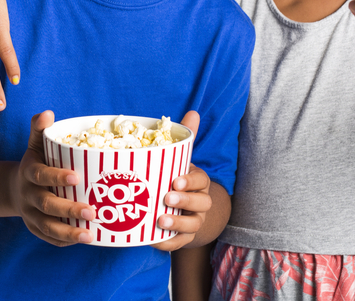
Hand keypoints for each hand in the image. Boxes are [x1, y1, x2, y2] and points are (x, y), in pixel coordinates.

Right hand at [10, 111, 93, 246]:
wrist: (15, 189)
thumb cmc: (35, 163)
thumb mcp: (34, 145)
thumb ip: (39, 129)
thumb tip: (48, 113)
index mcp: (29, 172)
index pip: (40, 175)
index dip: (56, 177)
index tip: (77, 178)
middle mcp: (28, 195)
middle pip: (46, 205)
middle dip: (68, 209)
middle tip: (92, 211)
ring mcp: (30, 214)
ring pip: (47, 227)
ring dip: (68, 232)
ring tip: (89, 235)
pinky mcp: (35, 228)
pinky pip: (49, 238)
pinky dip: (64, 240)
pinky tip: (83, 239)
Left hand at [152, 111, 211, 251]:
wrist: (185, 209)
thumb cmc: (177, 178)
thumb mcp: (181, 160)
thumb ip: (185, 139)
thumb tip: (193, 111)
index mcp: (198, 181)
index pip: (201, 180)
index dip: (190, 181)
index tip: (175, 180)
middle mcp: (200, 203)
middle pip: (200, 203)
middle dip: (184, 201)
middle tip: (166, 198)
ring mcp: (194, 221)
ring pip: (192, 224)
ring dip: (177, 223)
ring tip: (160, 220)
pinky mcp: (183, 238)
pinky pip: (179, 243)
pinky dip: (168, 243)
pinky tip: (153, 240)